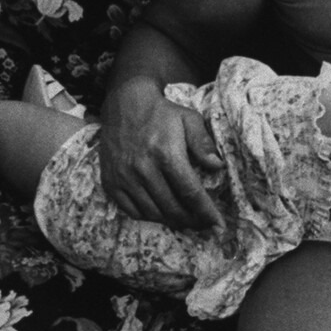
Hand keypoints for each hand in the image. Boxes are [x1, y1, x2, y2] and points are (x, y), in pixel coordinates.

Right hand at [98, 85, 225, 229]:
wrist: (124, 105)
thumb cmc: (162, 113)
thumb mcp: (189, 119)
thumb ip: (203, 143)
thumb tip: (218, 166)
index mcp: (166, 154)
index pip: (190, 192)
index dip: (206, 212)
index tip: (219, 226)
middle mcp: (143, 168)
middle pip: (173, 208)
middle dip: (192, 221)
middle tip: (204, 225)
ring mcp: (125, 177)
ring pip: (153, 213)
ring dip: (172, 221)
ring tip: (186, 221)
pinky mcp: (111, 182)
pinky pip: (131, 211)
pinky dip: (149, 217)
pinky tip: (161, 213)